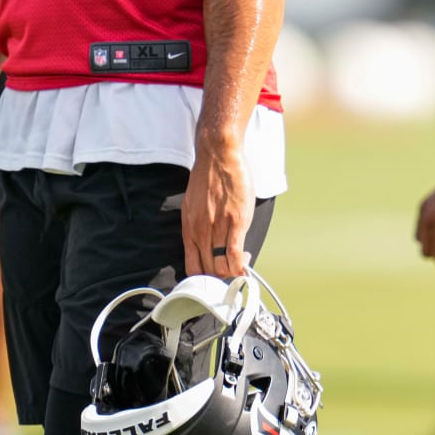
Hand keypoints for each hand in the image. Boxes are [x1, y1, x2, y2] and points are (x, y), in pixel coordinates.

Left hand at [182, 140, 254, 279]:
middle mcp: (200, 233)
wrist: (218, 156)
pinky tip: (246, 263)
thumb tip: (206, 241)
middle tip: (231, 269)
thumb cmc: (208, 177)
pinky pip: (235, 254)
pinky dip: (241, 265)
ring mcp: (217, 229)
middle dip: (220, 276)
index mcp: (189, 230)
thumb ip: (198, 225)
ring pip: (222, 266)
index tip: (215, 275)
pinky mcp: (235, 222)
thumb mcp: (193, 205)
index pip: (192, 268)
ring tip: (241, 262)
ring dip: (232, 271)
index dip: (204, 278)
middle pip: (208, 271)